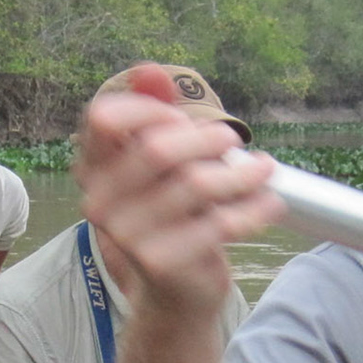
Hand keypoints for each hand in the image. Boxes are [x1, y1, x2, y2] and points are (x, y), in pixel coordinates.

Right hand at [75, 63, 280, 315]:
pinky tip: (269, 202)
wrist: (176, 292)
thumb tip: (149, 70)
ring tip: (263, 169)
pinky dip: (252, 209)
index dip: (148, 108)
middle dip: (205, 138)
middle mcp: (99, 202)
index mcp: (93, 170)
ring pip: (196, 184)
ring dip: (241, 173)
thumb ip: (155, 115)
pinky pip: (218, 223)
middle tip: (232, 141)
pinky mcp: (160, 262)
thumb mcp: (163, 164)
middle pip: (157, 147)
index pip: (105, 118)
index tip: (180, 118)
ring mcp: (127, 235)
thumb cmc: (173, 217)